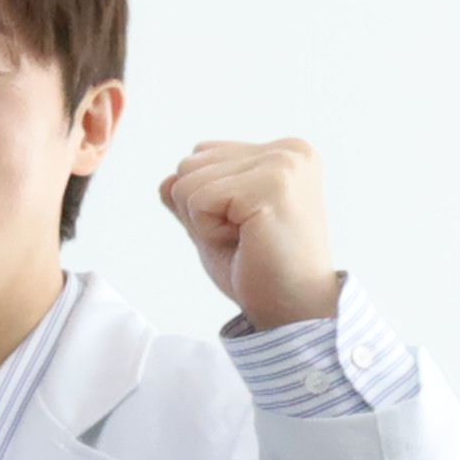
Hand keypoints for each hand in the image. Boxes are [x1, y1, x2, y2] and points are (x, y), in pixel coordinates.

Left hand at [156, 137, 341, 330]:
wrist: (293, 309)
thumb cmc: (259, 269)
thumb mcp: (216, 224)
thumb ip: (192, 196)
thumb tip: (167, 179)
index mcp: (282, 152)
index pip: (199, 157)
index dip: (205, 203)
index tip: (245, 227)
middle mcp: (288, 150)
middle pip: (188, 165)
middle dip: (201, 211)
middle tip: (245, 236)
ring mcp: (284, 163)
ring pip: (186, 181)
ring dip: (204, 222)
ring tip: (247, 238)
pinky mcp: (273, 184)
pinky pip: (197, 200)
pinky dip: (208, 230)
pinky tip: (247, 241)